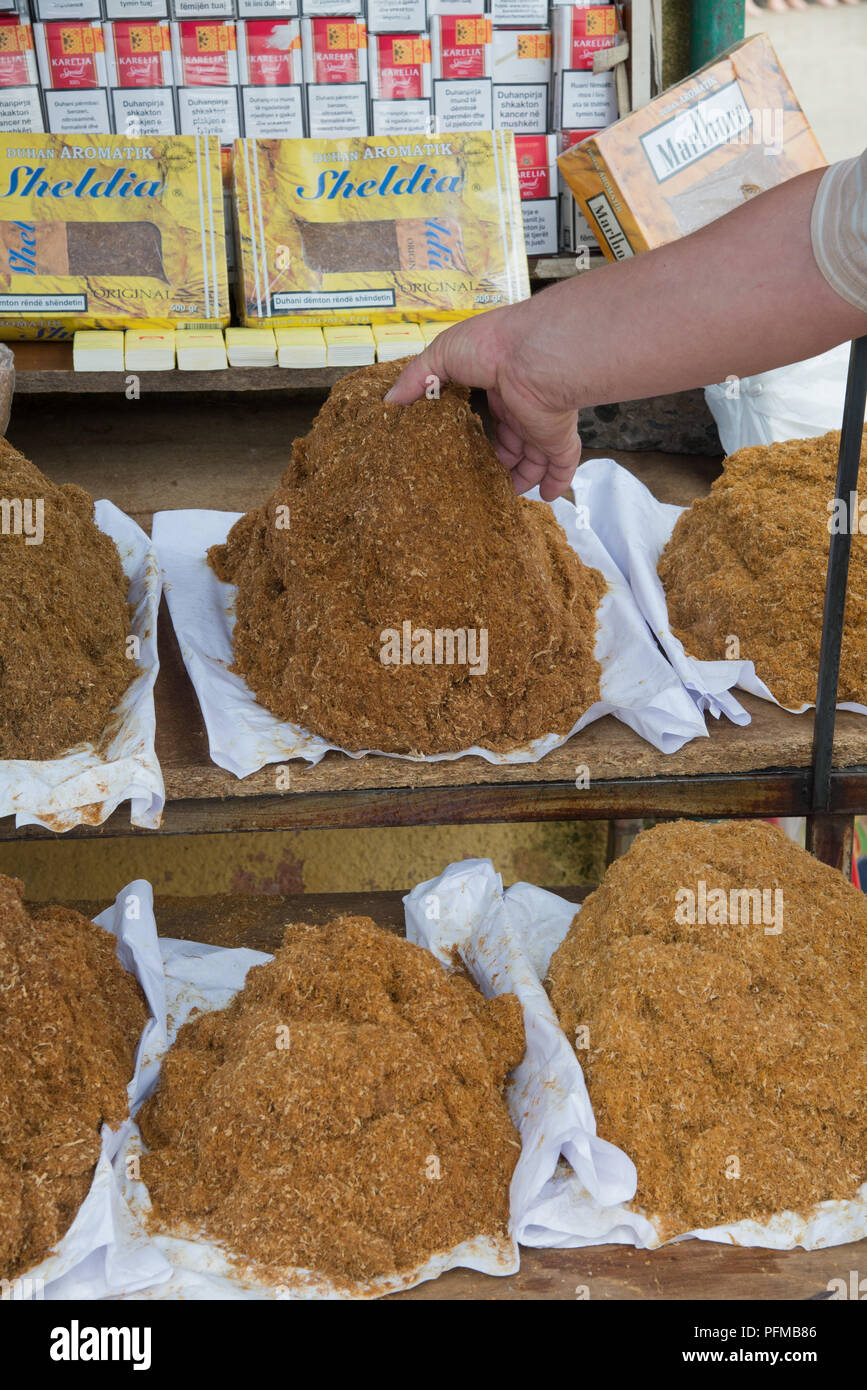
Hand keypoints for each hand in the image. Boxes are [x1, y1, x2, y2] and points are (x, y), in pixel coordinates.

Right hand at [385, 295, 581, 501]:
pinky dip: (557, 481)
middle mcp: (521, 405)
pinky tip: (547, 495)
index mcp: (497, 383)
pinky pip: (563, 466)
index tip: (460, 449)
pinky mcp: (557, 440)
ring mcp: (541, 424)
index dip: (477, 431)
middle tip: (479, 480)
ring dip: (522, 476)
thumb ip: (415, 380)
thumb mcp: (440, 356)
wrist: (532, 356)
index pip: (489, 413)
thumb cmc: (489, 346)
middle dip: (499, 460)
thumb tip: (388, 403)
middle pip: (512, 440)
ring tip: (502, 495)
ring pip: (534, 458)